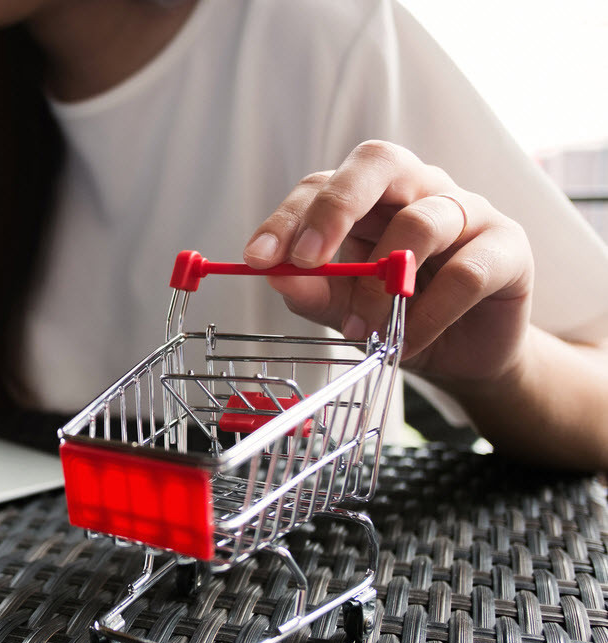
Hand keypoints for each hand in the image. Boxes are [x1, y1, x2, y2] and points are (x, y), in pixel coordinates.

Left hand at [243, 140, 533, 385]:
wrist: (464, 355)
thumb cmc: (398, 315)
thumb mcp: (342, 307)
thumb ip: (312, 291)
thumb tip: (276, 276)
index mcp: (372, 196)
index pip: (324, 184)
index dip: (288, 217)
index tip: (257, 258)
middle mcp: (419, 188)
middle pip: (377, 164)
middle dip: (333, 209)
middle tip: (304, 259)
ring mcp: (468, 210)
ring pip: (422, 222)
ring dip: (381, 285)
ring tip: (361, 330)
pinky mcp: (509, 247)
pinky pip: (465, 271)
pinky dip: (427, 313)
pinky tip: (406, 340)